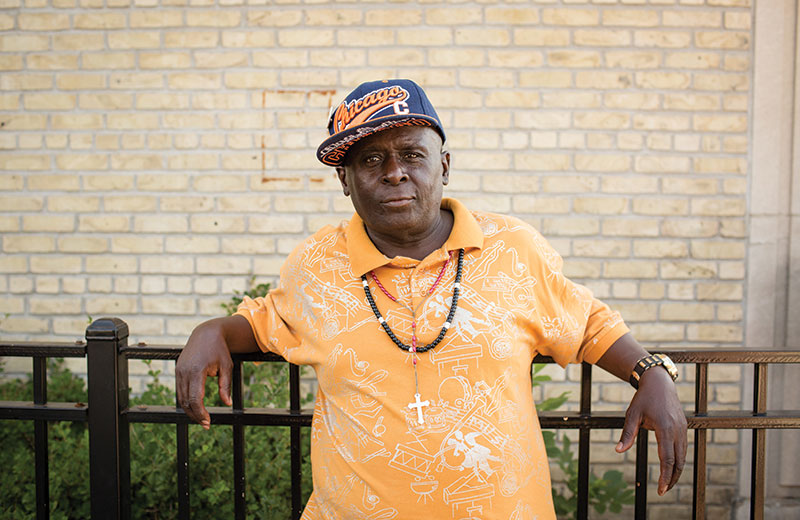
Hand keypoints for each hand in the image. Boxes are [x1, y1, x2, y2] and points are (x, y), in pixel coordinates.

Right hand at [176, 318, 234, 428]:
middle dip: (195, 415)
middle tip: (206, 424)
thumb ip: (225, 386)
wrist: (206, 333)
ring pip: (181, 397)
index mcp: (197, 370)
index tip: (208, 422)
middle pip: (185, 401)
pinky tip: (195, 406)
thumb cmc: (219, 349)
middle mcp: (184, 372)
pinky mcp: (178, 370)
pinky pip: (180, 390)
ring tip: (202, 418)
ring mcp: (179, 371)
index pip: (194, 399)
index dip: (200, 413)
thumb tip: (227, 403)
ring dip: (190, 410)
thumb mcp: (227, 366)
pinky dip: (186, 400)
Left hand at [616, 367, 687, 494]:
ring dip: (677, 470)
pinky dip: (679, 459)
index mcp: (665, 428)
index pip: (667, 459)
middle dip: (672, 478)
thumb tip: (618, 450)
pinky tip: (672, 466)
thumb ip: (627, 433)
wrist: (659, 382)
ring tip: (668, 482)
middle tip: (664, 491)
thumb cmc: (644, 398)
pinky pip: (683, 447)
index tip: (661, 489)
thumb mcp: (632, 414)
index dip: (665, 476)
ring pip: (683, 455)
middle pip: (678, 461)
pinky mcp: (683, 426)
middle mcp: (677, 430)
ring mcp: (682, 428)